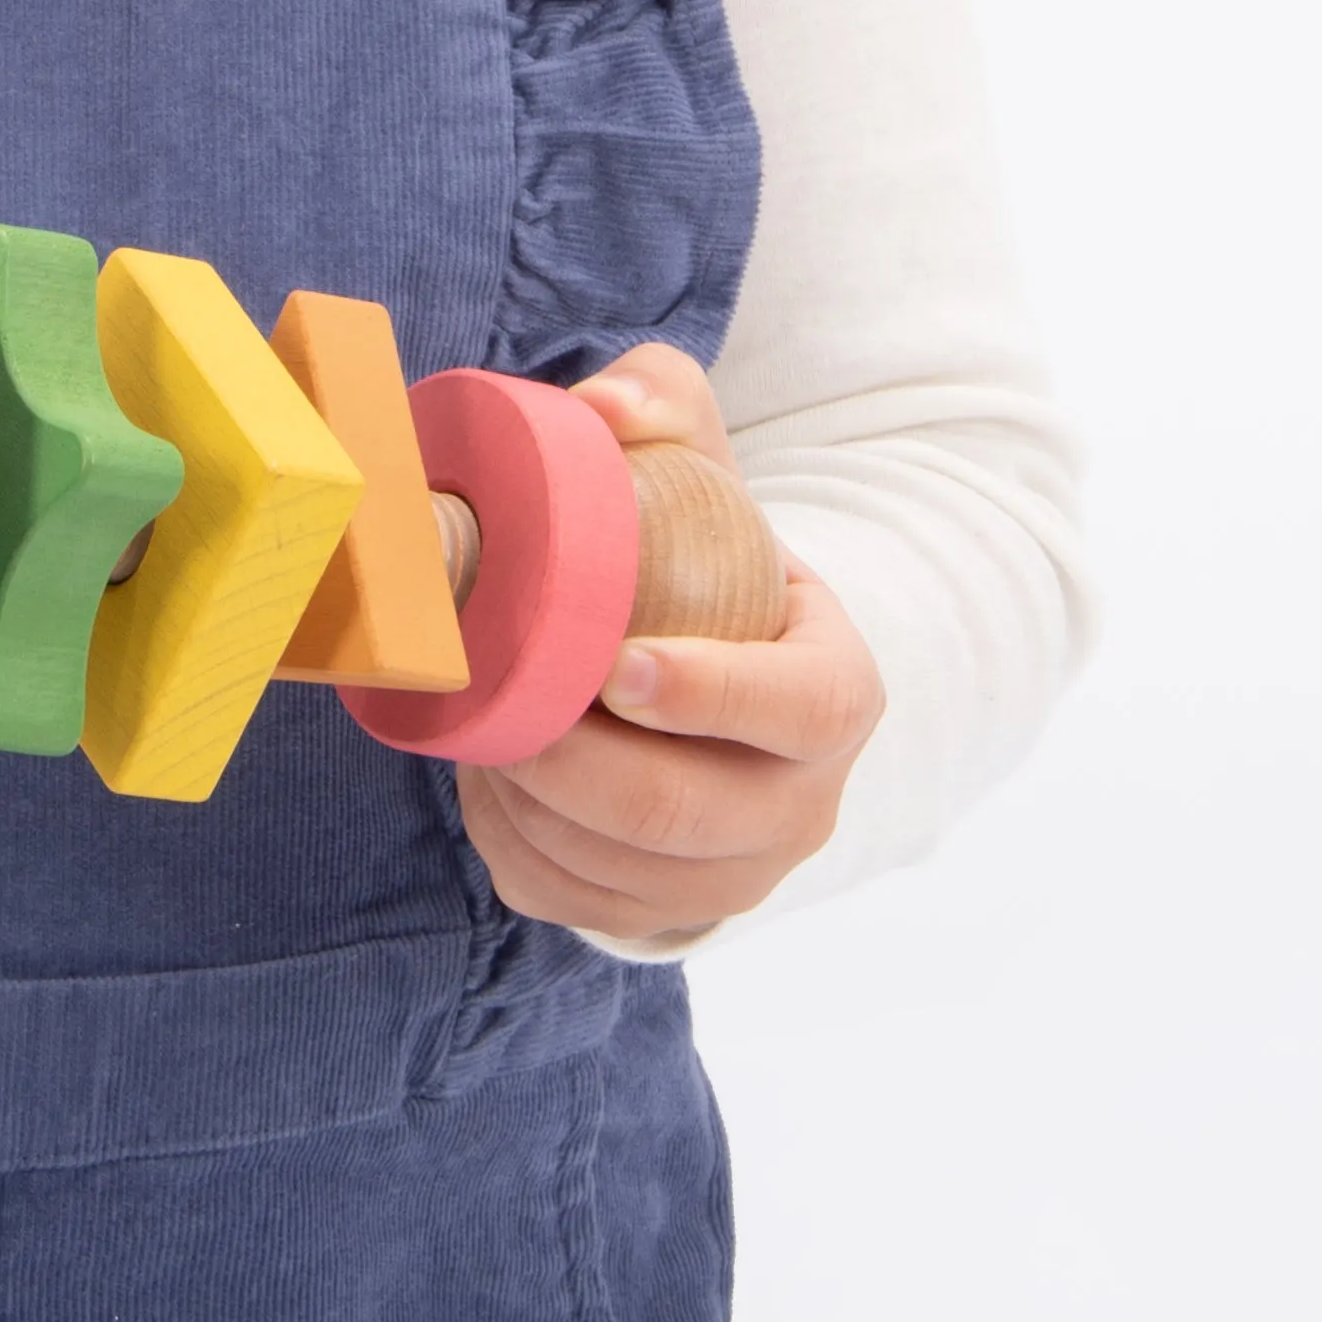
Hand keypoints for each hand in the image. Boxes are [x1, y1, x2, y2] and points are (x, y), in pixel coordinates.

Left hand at [457, 343, 883, 946]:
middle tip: (501, 702)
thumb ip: (664, 406)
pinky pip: (570, 899)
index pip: (800, 708)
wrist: (711, 673)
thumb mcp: (703, 472)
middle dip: (576, 763)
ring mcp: (737, 875)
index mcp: (839, 693)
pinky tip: (489, 775)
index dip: (711, 693)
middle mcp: (804, 804)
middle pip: (684, 812)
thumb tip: (602, 408)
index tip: (614, 665)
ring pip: (619, 870)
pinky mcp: (661, 915)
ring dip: (532, 804)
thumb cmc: (703, 561)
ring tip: (483, 727)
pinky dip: (510, 842)